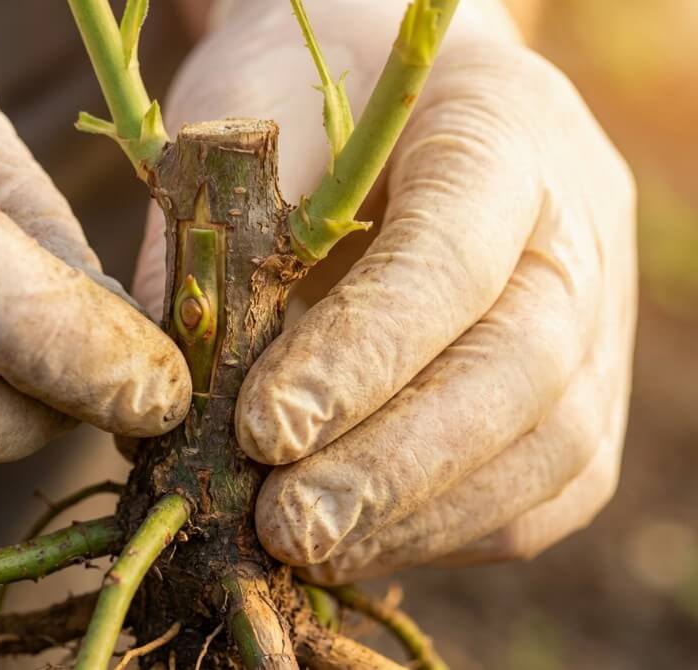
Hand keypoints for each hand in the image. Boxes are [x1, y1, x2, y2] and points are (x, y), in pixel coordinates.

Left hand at [134, 0, 635, 582]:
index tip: (263, 430)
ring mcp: (599, 315)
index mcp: (498, 125)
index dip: (363, 353)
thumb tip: (171, 400)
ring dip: (418, 517)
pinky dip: (446, 531)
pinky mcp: (587, 393)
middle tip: (283, 523)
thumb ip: (219, 248)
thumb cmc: (312, 102)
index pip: (452, 254)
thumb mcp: (249, 128)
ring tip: (305, 545)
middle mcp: (575, 225)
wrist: (402, 91)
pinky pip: (544, 490)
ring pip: (552, 448)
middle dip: (393, 465)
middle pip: (522, 366)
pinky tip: (357, 541)